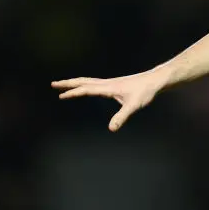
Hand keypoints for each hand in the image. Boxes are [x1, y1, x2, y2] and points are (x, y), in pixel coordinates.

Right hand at [51, 68, 168, 131]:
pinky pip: (94, 83)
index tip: (60, 95)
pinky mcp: (114, 84)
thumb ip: (122, 117)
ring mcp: (110, 82)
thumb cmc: (145, 92)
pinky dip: (85, 84)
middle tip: (53, 84)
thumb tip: (111, 129)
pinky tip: (85, 88)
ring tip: (64, 85)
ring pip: (88, 81)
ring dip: (75, 82)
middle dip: (68, 83)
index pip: (87, 89)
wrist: (154, 80)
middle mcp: (107, 83)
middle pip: (83, 81)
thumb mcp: (133, 106)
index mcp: (108, 87)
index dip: (73, 92)